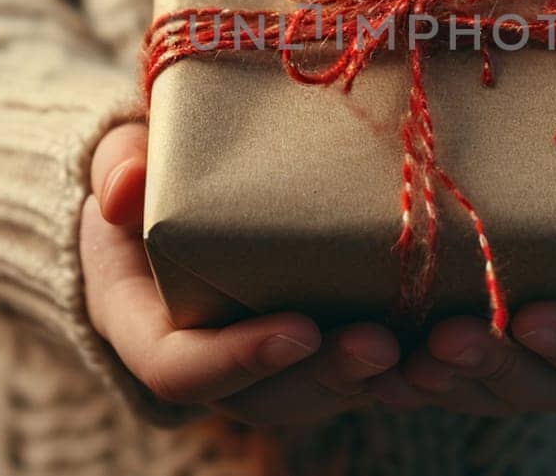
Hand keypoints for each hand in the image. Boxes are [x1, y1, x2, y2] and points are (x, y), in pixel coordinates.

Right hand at [80, 121, 403, 425]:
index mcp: (142, 325)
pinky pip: (347, 376)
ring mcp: (258, 364)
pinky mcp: (308, 350)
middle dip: (323, 375)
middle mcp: (202, 360)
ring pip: (312, 395)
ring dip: (365, 381)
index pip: (180, 370)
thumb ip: (116, 165)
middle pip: (261, 397)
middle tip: (379, 344)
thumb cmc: (145, 171)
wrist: (168, 190)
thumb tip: (127, 188)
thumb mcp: (119, 158)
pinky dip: (393, 368)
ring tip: (416, 348)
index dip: (238, 360)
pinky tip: (439, 345)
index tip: (297, 329)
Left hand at [382, 111, 555, 413]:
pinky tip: (361, 362)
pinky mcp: (475, 348)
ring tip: (395, 360)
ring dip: (438, 381)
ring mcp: (526, 363)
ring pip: (483, 391)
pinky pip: (440, 375)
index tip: (535, 319)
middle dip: (491, 366)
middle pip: (541, 388)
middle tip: (447, 339)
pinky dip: (401, 375)